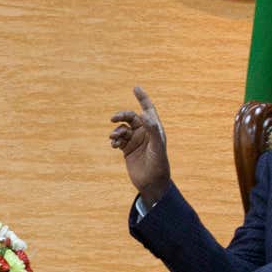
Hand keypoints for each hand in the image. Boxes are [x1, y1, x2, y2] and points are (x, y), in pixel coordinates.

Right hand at [110, 86, 171, 206]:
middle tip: (113, 119)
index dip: (143, 98)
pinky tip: (114, 145)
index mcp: (154, 129)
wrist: (151, 183)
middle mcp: (144, 133)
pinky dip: (114, 140)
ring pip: (122, 128)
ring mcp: (135, 141)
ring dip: (116, 131)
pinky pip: (118, 139)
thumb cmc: (159, 165)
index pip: (148, 109)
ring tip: (114, 138)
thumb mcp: (158, 147)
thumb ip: (152, 130)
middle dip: (121, 116)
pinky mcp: (127, 150)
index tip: (136, 88)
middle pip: (130, 117)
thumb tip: (144, 114)